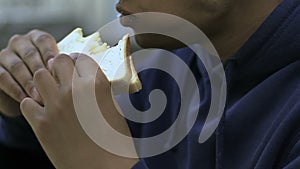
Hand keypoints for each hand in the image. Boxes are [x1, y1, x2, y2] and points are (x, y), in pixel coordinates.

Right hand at [0, 30, 57, 115]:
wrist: (27, 93)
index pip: (44, 40)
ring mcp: (6, 55)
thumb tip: (77, 73)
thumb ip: (63, 68)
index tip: (57, 68)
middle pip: (30, 54)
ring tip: (40, 96)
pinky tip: (26, 99)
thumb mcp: (56, 71)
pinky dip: (15, 89)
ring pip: (16, 66)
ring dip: (29, 82)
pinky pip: (3, 77)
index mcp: (38, 39)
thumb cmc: (49, 80)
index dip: (50, 54)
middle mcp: (20, 43)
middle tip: (51, 86)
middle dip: (41, 71)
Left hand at [20, 54, 137, 168]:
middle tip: (64, 79)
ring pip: (39, 76)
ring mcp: (56, 106)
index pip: (80, 57)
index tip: (76, 69)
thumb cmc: (114, 142)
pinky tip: (44, 112)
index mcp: (97, 85)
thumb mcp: (113, 108)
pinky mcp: (42, 123)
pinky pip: (27, 102)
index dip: (77, 62)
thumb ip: (98, 89)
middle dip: (60, 67)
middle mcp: (75, 90)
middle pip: (58, 60)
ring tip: (53, 94)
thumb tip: (84, 80)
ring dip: (46, 82)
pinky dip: (33, 105)